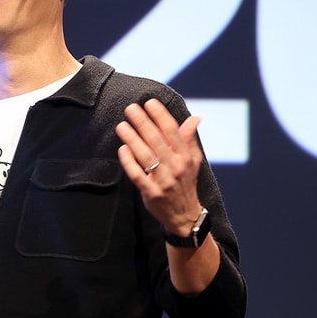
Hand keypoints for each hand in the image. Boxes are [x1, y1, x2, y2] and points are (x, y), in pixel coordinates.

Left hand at [115, 99, 203, 233]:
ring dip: (132, 138)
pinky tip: (122, 148)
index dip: (160, 115)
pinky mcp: (151, 193)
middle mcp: (176, 167)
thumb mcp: (193, 161)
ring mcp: (163, 180)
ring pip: (145, 155)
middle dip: (142, 122)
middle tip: (130, 108)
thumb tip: (195, 117)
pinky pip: (137, 174)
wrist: (185, 215)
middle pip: (156, 140)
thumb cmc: (186, 182)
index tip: (149, 102)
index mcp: (185, 156)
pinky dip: (129, 161)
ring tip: (122, 125)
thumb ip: (190, 139)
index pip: (173, 131)